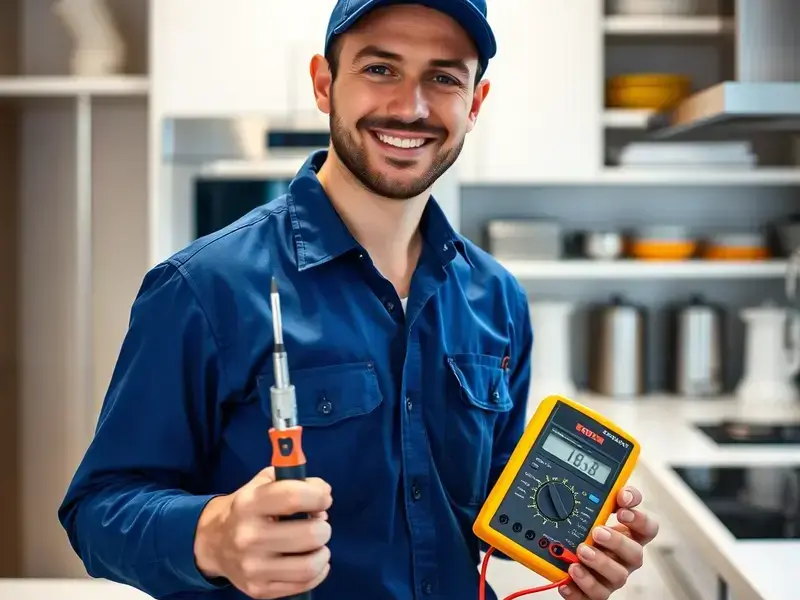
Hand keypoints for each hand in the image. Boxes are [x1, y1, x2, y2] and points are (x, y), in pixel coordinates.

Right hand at [194, 466, 332, 598]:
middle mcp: (248, 536)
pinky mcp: (259, 589)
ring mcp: (252, 567)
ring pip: (310, 565)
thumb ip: (295, 478)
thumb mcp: (263, 483)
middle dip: (323, 527)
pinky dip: (318, 570)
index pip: (294, 497)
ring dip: (322, 552)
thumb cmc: (249, 509)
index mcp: (249, 504)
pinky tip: (310, 559)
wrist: (214, 542)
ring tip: (316, 544)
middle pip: (310, 534)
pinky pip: (304, 583)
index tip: (324, 499)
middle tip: (317, 524)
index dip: (318, 496)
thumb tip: (324, 492)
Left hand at [559, 486, 658, 598]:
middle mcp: (623, 558)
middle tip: (597, 531)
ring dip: (599, 563)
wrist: (561, 559)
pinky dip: (579, 588)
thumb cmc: (583, 531)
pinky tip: (565, 580)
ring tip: (580, 552)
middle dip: (617, 541)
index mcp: (628, 535)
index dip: (640, 518)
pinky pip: (592, 596)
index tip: (622, 506)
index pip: (648, 527)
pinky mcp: (593, 592)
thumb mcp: (590, 511)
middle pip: (635, 554)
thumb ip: (600, 497)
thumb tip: (608, 485)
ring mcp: (610, 577)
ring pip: (617, 576)